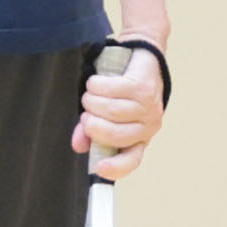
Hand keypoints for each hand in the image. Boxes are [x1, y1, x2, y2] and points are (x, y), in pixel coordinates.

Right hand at [74, 43, 167, 169]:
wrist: (140, 58)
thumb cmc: (119, 91)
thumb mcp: (103, 114)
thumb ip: (90, 131)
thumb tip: (78, 145)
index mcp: (139, 138)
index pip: (131, 160)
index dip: (115, 168)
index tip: (98, 167)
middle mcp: (149, 126)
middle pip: (114, 134)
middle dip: (92, 123)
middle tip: (86, 113)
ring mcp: (149, 107)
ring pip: (111, 111)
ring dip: (92, 101)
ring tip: (90, 94)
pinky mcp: (144, 87)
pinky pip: (111, 90)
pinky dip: (96, 85)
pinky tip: (95, 82)